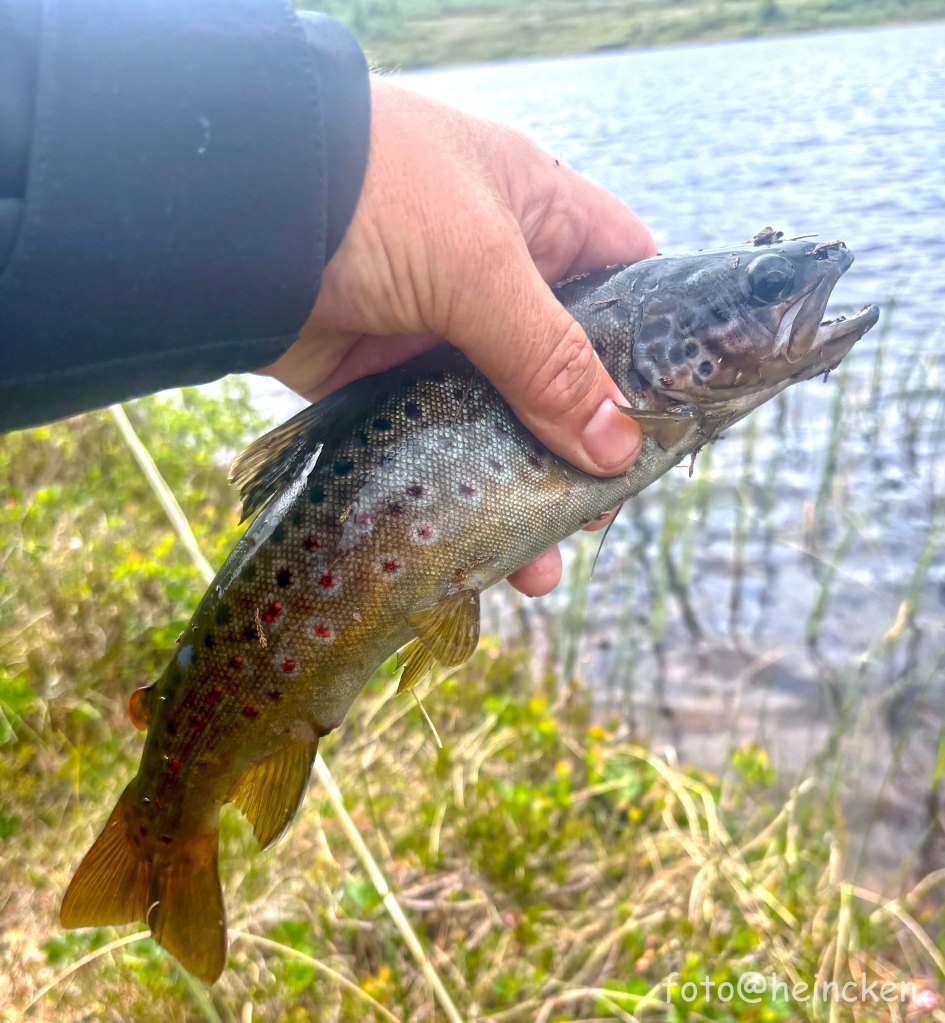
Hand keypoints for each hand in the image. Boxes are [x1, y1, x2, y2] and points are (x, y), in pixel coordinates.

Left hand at [264, 76, 655, 594]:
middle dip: (582, 442)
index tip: (667, 421)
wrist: (231, 214)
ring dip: (519, 486)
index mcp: (537, 218)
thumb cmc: (374, 199)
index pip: (625, 277)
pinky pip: (437, 444)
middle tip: (597, 510)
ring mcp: (438, 331)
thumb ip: (549, 358)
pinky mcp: (383, 379)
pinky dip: (456, 492)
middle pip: (564, 368)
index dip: (652, 345)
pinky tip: (477, 547)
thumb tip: (619, 449)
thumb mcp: (479, 266)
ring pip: (500, 419)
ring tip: (539, 563)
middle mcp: (494, 275)